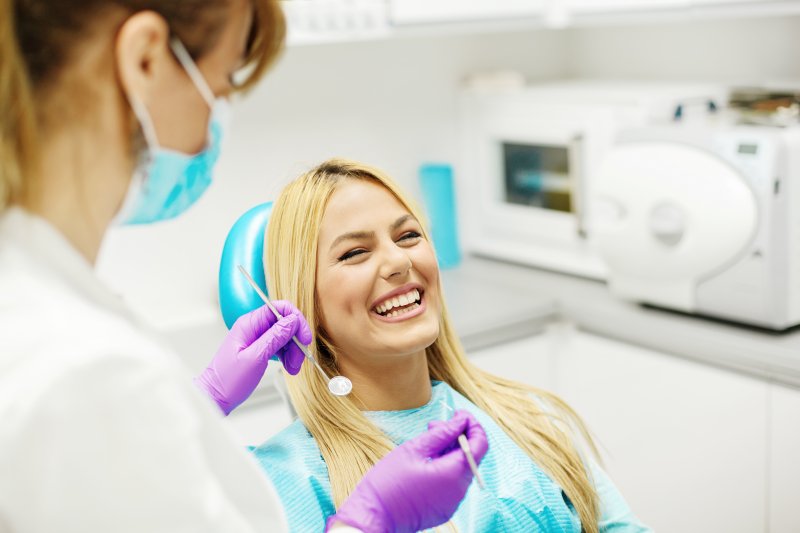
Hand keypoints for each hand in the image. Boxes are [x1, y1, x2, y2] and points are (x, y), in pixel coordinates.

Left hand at [195, 301, 311, 414]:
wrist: (215, 398)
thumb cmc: (228, 380)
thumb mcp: (255, 358)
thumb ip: (275, 337)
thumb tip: (292, 321)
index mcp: (249, 324)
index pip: (280, 308)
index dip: (296, 320)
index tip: (304, 338)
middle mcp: (253, 327)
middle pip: (285, 323)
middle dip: (296, 340)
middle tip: (299, 359)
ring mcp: (256, 338)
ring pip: (284, 336)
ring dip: (293, 351)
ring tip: (293, 368)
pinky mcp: (259, 349)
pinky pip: (279, 346)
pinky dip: (287, 356)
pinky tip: (289, 367)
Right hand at [328, 410, 488, 532]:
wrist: (372, 517)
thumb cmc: (388, 482)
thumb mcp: (414, 449)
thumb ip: (442, 433)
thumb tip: (461, 421)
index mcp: (453, 473)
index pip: (480, 444)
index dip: (473, 425)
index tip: (459, 414)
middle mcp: (459, 490)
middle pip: (471, 456)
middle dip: (458, 436)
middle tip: (435, 423)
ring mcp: (452, 502)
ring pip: (461, 469)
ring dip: (450, 451)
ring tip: (428, 441)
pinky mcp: (444, 508)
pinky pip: (452, 483)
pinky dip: (445, 467)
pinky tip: (426, 460)